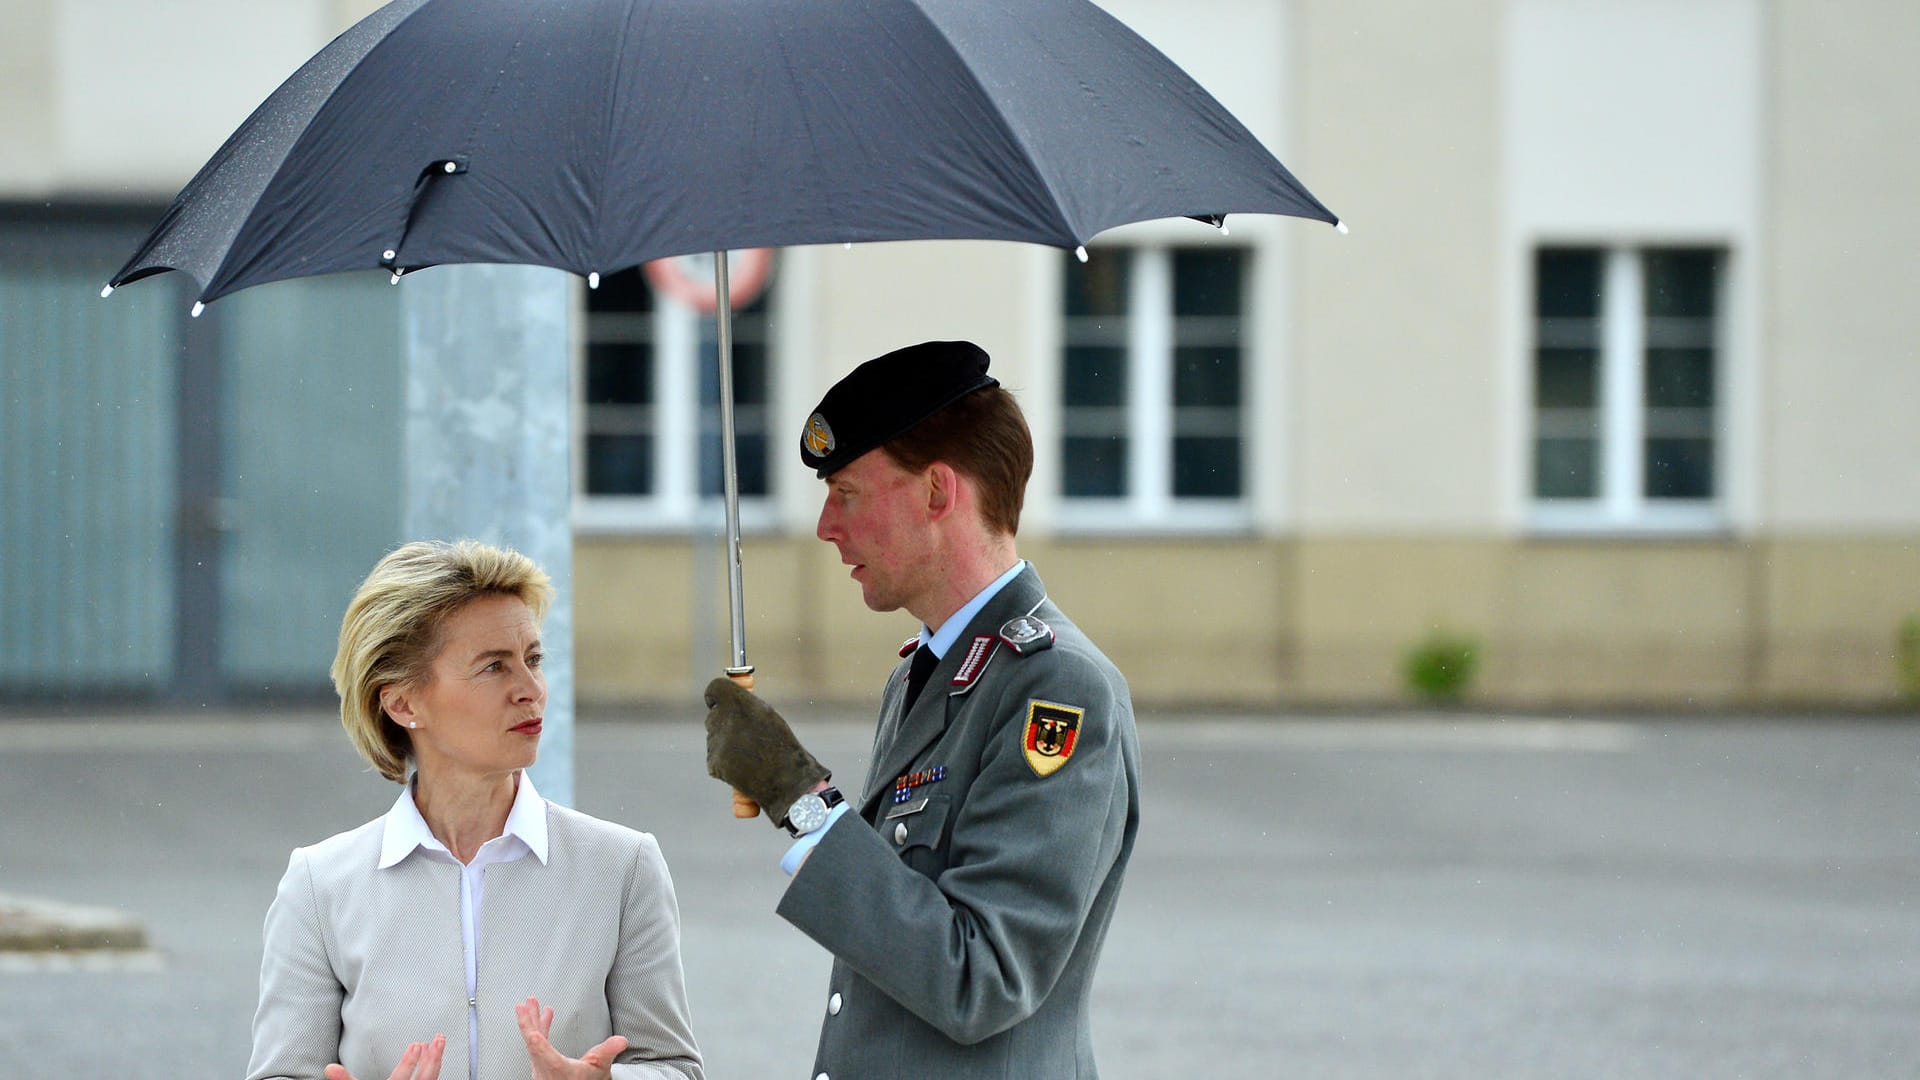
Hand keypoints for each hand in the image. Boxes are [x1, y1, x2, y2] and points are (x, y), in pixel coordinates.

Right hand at [323, 1034, 444, 1079]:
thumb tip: (330, 1068)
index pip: (400, 1079)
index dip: (409, 1062)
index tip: (417, 1045)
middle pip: (424, 1079)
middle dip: (432, 1058)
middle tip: (438, 1040)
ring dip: (435, 1062)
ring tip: (438, 1045)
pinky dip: (433, 1072)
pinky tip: (436, 1062)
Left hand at [516, 997, 627, 1079]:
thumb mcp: (600, 1067)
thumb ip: (608, 1051)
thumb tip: (620, 1041)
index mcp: (558, 1068)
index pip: (544, 1054)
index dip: (537, 1043)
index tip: (531, 1032)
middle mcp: (545, 1068)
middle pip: (532, 1043)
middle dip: (528, 1021)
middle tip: (523, 1006)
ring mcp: (540, 1066)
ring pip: (532, 1041)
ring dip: (532, 1021)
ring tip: (531, 1004)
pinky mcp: (541, 1064)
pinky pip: (536, 1043)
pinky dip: (539, 1028)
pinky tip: (545, 1017)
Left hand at [703, 677, 829, 825]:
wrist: (786, 780)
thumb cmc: (782, 746)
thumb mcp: (767, 716)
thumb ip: (745, 706)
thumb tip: (727, 701)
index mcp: (739, 702)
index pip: (715, 689)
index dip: (718, 696)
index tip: (722, 701)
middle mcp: (723, 719)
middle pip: (714, 715)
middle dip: (725, 721)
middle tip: (745, 734)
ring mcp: (716, 743)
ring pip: (714, 737)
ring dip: (727, 743)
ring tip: (751, 754)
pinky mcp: (714, 763)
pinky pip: (715, 757)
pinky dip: (725, 762)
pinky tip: (744, 767)